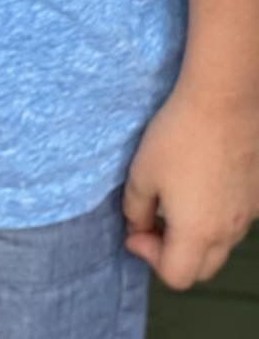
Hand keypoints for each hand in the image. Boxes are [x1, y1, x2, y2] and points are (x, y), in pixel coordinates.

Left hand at [123, 77, 258, 289]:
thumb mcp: (141, 172)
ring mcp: (247, 216)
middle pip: (201, 269)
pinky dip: (214, 217)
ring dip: (195, 237)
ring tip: (174, 202)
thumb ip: (135, 209)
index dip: (149, 257)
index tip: (135, 229)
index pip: (176, 277)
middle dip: (172, 255)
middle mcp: (227, 233)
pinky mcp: (256, 196)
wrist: (224, 103)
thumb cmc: (178, 137)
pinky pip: (234, 221)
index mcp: (197, 234)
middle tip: (152, 222)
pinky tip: (200, 185)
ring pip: (220, 247)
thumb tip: (139, 226)